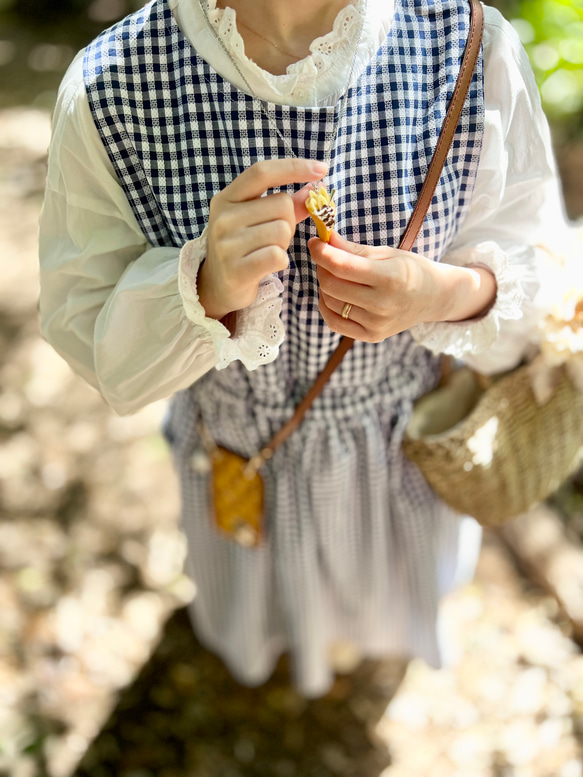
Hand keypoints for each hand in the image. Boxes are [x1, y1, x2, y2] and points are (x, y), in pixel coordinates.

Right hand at [198, 158, 326, 319]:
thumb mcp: (259, 220)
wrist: (218, 285)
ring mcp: (227, 244)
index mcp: (227, 198)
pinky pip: (277, 255)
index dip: (294, 168)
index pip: (262, 172)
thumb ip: (287, 204)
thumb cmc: (244, 248)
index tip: (322, 169)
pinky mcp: (236, 269)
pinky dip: (281, 261)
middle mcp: (223, 217)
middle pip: (282, 205)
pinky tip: (268, 265)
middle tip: (273, 237)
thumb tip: (314, 189)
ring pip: (282, 231)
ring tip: (267, 252)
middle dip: (288, 222)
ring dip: (284, 244)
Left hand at [309, 232, 496, 342]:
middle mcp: (383, 305)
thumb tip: (324, 237)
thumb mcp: (386, 254)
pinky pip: (334, 322)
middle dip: (323, 267)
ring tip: (336, 275)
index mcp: (390, 278)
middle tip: (327, 257)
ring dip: (325, 285)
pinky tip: (334, 294)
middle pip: (332, 285)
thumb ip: (352, 249)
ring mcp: (376, 324)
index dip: (322, 253)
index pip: (343, 266)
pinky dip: (327, 306)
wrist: (433, 297)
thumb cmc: (409, 270)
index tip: (314, 242)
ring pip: (330, 302)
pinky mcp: (371, 336)